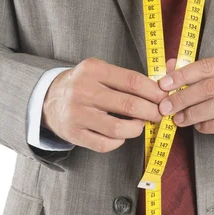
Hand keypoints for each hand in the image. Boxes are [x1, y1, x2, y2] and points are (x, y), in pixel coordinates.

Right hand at [41, 58, 167, 152]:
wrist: (48, 99)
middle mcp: (83, 91)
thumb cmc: (83, 85)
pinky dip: (119, 142)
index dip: (154, 92)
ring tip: (139, 124)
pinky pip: (105, 144)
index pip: (132, 81)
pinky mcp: (74, 134)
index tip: (165, 97)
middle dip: (152, 112)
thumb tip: (160, 89)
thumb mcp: (99, 71)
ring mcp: (77, 114)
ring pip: (119, 129)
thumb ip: (126, 78)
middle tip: (159, 114)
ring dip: (136, 128)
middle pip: (129, 105)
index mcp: (93, 70)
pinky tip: (121, 135)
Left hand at [158, 49, 213, 138]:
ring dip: (192, 114)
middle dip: (183, 98)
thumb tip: (169, 66)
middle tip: (166, 107)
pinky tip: (199, 126)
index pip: (207, 66)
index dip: (182, 76)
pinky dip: (207, 126)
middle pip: (209, 87)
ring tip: (179, 119)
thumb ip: (201, 69)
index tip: (164, 85)